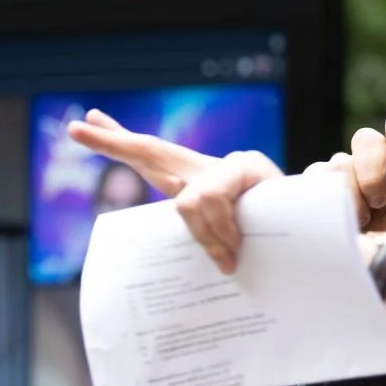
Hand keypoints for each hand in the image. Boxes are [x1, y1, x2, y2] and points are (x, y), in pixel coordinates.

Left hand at [66, 110, 283, 272]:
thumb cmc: (264, 239)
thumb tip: (180, 247)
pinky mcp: (248, 169)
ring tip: (226, 260)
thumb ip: (197, 240)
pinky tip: (232, 250)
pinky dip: (220, 231)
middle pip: (150, 150)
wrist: (310, 227)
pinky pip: (213, 202)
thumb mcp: (220, 244)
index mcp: (194, 181)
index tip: (82, 125)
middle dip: (112, 143)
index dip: (115, 141)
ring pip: (189, 201)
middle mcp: (204, 166)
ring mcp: (225, 166)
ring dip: (205, 236)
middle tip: (75, 130)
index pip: (148, 155)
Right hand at [304, 104, 385, 249]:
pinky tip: (339, 219)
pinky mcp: (316, 187)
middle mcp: (370, 161)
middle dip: (373, 168)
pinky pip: (316, 178)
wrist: (363, 274)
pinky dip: (328, 200)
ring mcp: (341, 173)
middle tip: (380, 200)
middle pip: (365, 138)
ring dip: (353, 195)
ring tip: (362, 222)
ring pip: (340, 161)